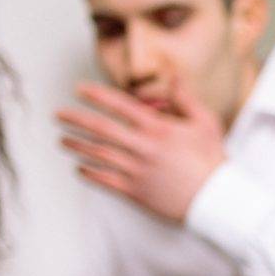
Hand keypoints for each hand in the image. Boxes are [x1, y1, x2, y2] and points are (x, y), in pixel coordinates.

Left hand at [58, 70, 226, 223]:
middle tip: (59, 114)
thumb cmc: (212, 161)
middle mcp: (143, 147)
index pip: (119, 106)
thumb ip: (185, 98)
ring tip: (63, 140)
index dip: (96, 95)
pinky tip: (79, 168)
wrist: (215, 199)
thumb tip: (172, 76)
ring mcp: (137, 170)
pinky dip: (88, 173)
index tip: (79, 90)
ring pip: (97, 154)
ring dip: (76, 145)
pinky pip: (104, 180)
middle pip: (100, 129)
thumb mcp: (205, 123)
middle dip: (75, 119)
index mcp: (158, 128)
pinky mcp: (136, 192)